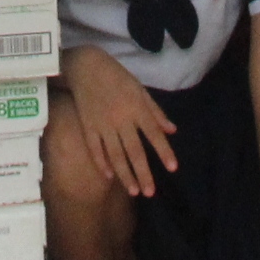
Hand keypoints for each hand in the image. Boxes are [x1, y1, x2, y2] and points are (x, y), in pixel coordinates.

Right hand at [67, 50, 177, 196]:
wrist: (86, 66)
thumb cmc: (117, 77)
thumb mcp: (140, 89)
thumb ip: (155, 111)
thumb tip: (172, 130)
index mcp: (137, 108)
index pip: (154, 134)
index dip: (164, 151)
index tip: (173, 168)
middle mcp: (121, 119)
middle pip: (134, 150)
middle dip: (143, 173)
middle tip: (150, 193)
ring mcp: (103, 124)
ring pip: (115, 154)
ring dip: (125, 174)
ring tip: (134, 191)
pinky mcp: (87, 126)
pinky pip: (95, 149)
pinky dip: (101, 163)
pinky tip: (109, 177)